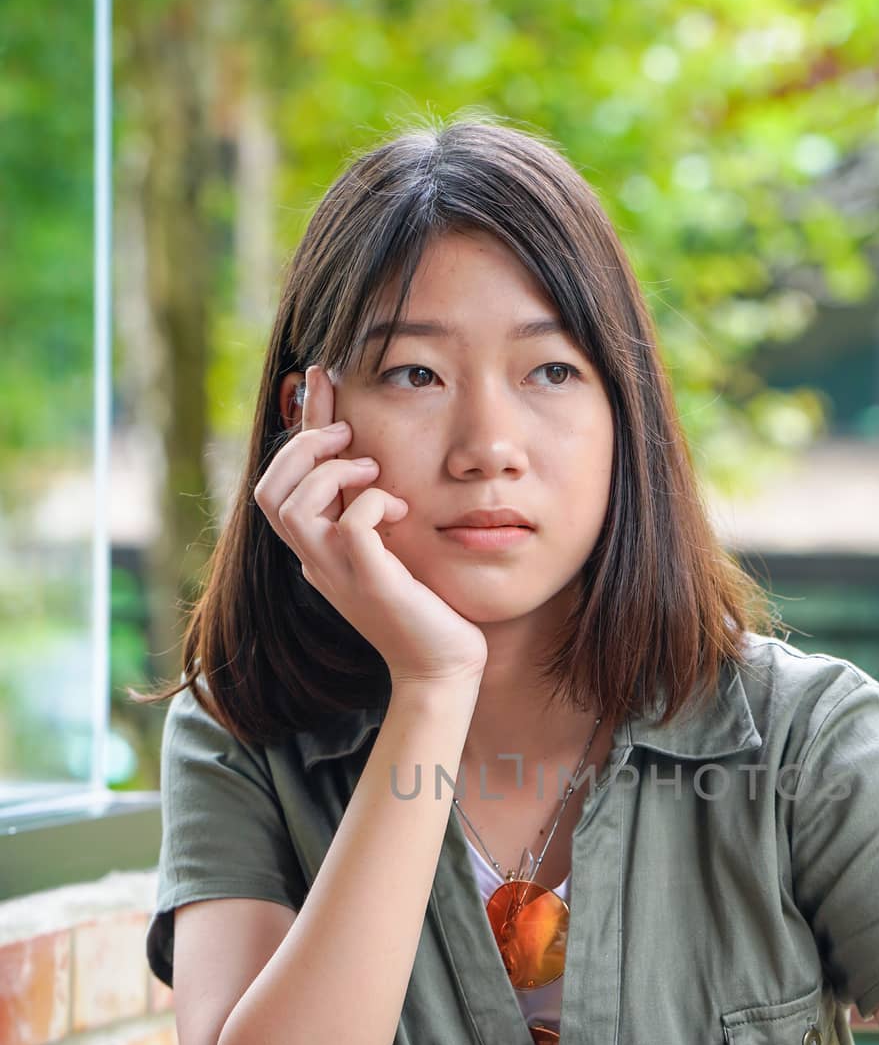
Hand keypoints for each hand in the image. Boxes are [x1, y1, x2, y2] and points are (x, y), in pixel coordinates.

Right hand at [253, 364, 488, 684]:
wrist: (444, 668)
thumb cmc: (427, 609)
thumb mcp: (392, 548)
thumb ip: (373, 510)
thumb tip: (373, 458)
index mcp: (317, 550)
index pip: (283, 481)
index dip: (301, 424)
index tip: (322, 377)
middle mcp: (316, 561)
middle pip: (269, 490)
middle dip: (306, 447)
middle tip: (352, 436)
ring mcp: (337, 574)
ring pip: (291, 504)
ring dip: (331, 473)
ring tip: (374, 471)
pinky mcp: (369, 581)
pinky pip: (351, 524)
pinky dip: (372, 502)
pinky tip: (398, 509)